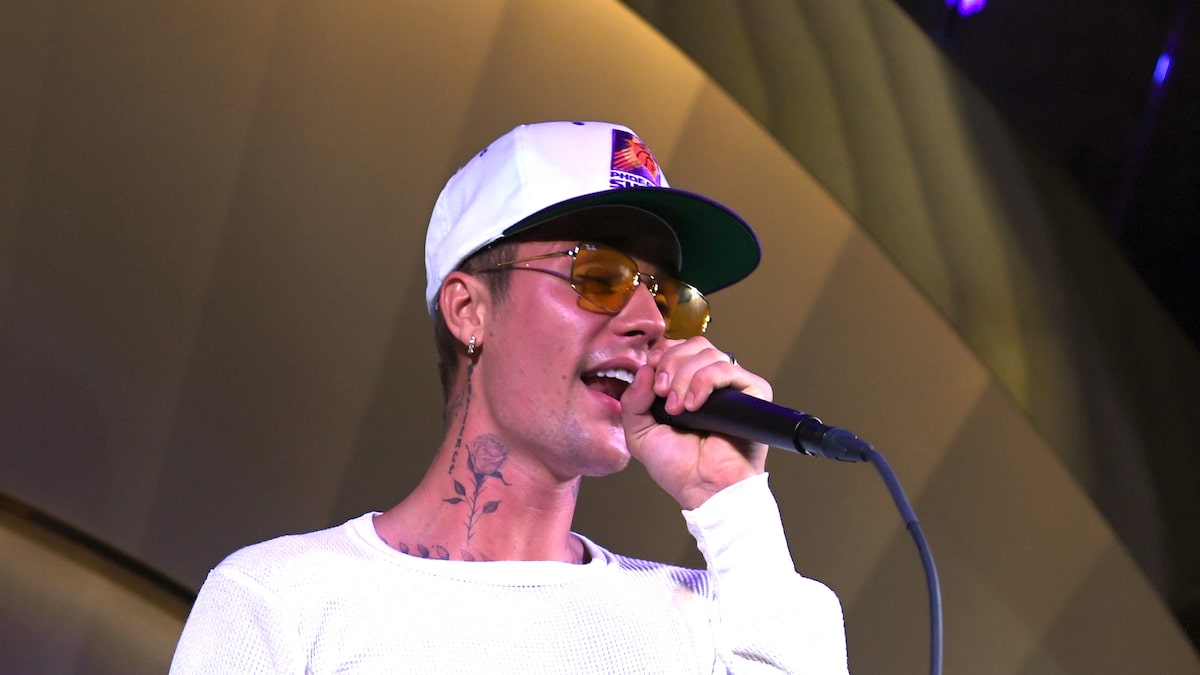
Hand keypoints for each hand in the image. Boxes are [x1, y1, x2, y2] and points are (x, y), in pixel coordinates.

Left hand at [620, 337, 771, 509]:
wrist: (704, 489)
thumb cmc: (679, 467)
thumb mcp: (640, 432)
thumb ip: (633, 400)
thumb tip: (644, 368)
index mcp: (687, 385)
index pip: (678, 347)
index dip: (663, 354)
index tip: (651, 376)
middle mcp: (710, 382)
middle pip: (693, 344)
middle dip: (671, 363)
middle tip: (662, 393)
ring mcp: (732, 387)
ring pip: (708, 354)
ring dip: (685, 377)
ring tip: (678, 408)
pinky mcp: (752, 393)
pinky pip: (728, 369)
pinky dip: (704, 382)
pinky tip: (694, 406)